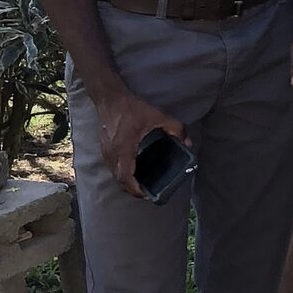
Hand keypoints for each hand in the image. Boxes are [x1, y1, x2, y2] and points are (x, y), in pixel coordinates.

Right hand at [90, 80, 186, 196]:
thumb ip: (176, 128)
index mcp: (124, 149)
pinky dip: (121, 173)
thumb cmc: (131, 107)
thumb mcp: (157, 116)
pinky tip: (133, 170)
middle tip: (147, 192)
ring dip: (126, 182)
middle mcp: (112, 153)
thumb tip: (188, 143)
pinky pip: (112, 167)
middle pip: (119, 180)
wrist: (109, 98)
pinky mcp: (104, 148)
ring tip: (141, 184)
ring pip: (114, 174)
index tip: (146, 195)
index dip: (135, 190)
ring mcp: (106, 151)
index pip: (125, 177)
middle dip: (132, 189)